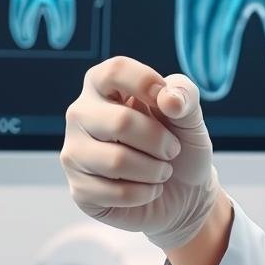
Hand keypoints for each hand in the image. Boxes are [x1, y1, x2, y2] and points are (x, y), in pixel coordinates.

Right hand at [61, 56, 218, 250]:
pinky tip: (148, 190)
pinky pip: (116, 193)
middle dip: (159, 140)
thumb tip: (168, 99)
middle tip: (173, 150)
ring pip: (117, 162)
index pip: (115, 71)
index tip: (171, 106)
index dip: (146, 84)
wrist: (183, 193)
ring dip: (155, 170)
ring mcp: (74, 152)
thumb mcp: (190, 115)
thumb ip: (184, 96)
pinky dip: (145, 193)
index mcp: (102, 85)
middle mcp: (80, 114)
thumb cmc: (179, 143)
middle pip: (120, 122)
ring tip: (162, 171)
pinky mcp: (79, 189)